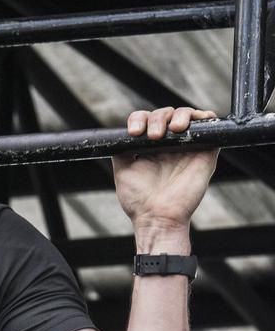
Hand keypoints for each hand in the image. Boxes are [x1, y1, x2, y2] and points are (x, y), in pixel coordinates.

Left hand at [112, 106, 219, 231]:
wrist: (158, 217)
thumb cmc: (140, 200)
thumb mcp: (123, 170)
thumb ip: (121, 150)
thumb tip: (120, 134)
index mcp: (150, 147)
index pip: (146, 119)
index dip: (140, 119)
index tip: (135, 132)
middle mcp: (169, 144)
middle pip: (165, 114)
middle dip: (158, 118)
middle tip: (154, 136)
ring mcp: (188, 146)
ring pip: (187, 115)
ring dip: (179, 115)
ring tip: (173, 129)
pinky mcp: (206, 150)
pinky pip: (210, 124)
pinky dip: (205, 116)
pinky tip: (193, 123)